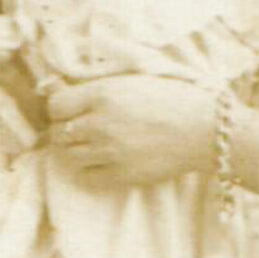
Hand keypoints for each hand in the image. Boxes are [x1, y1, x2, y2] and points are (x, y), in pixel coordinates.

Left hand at [46, 77, 215, 185]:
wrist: (204, 128)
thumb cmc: (172, 97)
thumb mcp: (132, 79)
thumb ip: (94, 85)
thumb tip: (54, 86)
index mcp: (102, 94)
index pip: (55, 106)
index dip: (60, 109)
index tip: (70, 110)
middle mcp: (100, 124)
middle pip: (58, 134)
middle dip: (66, 131)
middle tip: (82, 129)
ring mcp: (110, 152)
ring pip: (70, 157)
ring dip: (78, 151)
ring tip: (97, 144)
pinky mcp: (122, 175)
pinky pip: (87, 178)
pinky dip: (90, 171)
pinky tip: (105, 162)